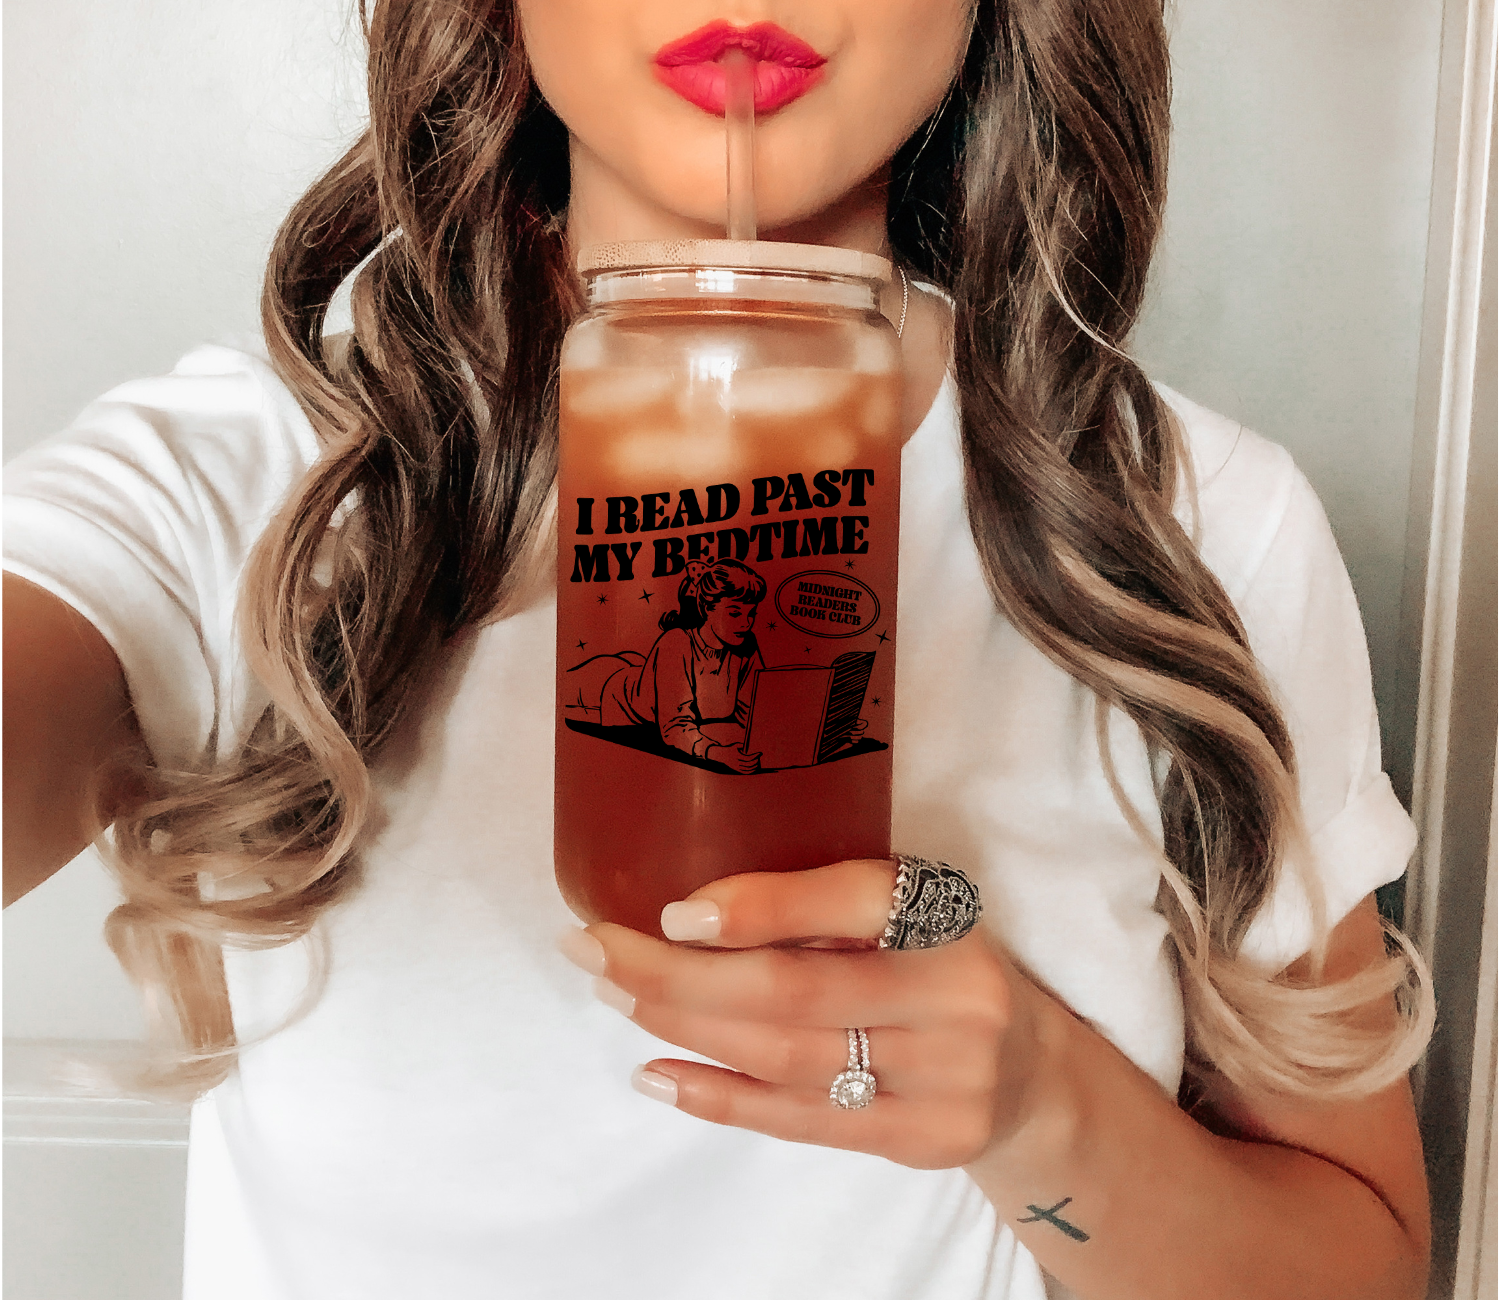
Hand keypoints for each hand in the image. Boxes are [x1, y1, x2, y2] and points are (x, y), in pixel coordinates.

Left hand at [561, 860, 1047, 1171]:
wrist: (1032, 1070)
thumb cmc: (938, 964)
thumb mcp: (906, 909)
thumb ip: (825, 904)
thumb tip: (689, 910)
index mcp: (945, 913)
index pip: (852, 901)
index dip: (760, 908)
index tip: (672, 912)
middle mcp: (953, 995)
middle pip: (793, 991)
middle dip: (678, 973)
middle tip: (595, 949)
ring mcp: (942, 1077)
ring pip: (785, 1057)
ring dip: (684, 1028)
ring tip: (615, 997)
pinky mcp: (920, 1139)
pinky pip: (800, 1121)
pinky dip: (720, 1098)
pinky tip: (657, 1075)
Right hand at [708, 742, 760, 772]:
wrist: (722, 755)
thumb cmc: (730, 749)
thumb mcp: (735, 745)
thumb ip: (742, 745)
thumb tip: (749, 745)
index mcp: (737, 756)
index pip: (748, 758)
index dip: (755, 756)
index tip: (759, 753)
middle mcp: (736, 763)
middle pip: (748, 764)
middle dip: (755, 761)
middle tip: (758, 758)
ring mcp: (736, 767)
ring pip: (747, 769)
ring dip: (754, 767)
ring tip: (757, 763)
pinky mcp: (737, 770)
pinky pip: (745, 772)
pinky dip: (750, 771)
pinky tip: (754, 769)